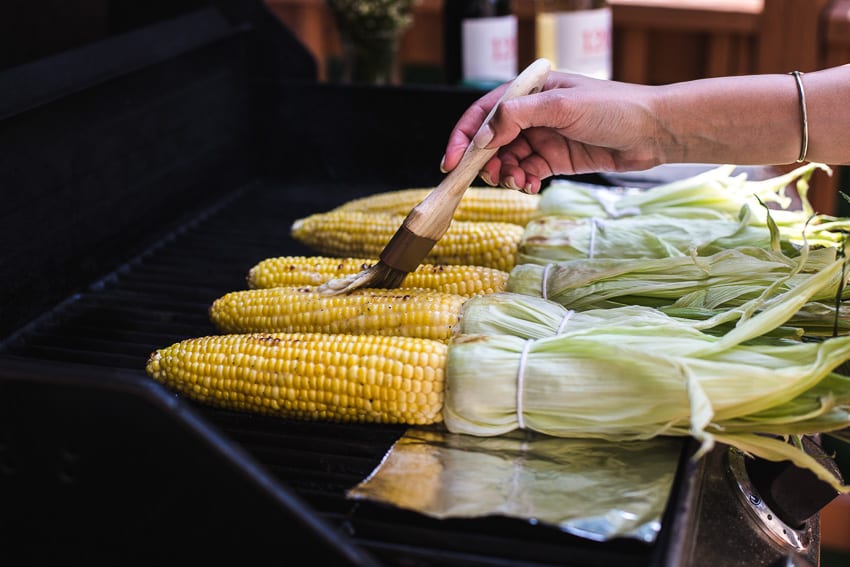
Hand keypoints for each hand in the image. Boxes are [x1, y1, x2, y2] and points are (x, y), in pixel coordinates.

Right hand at [440, 72, 665, 193]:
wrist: (653, 132)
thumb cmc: (614, 108)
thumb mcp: (563, 106)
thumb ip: (519, 116)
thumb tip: (484, 134)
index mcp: (529, 92)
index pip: (483, 113)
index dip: (463, 137)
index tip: (450, 162)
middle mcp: (531, 114)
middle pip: (491, 141)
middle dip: (484, 162)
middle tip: (489, 178)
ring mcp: (542, 137)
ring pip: (506, 160)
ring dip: (504, 174)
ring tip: (516, 182)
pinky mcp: (554, 159)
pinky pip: (525, 172)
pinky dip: (521, 181)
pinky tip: (529, 186)